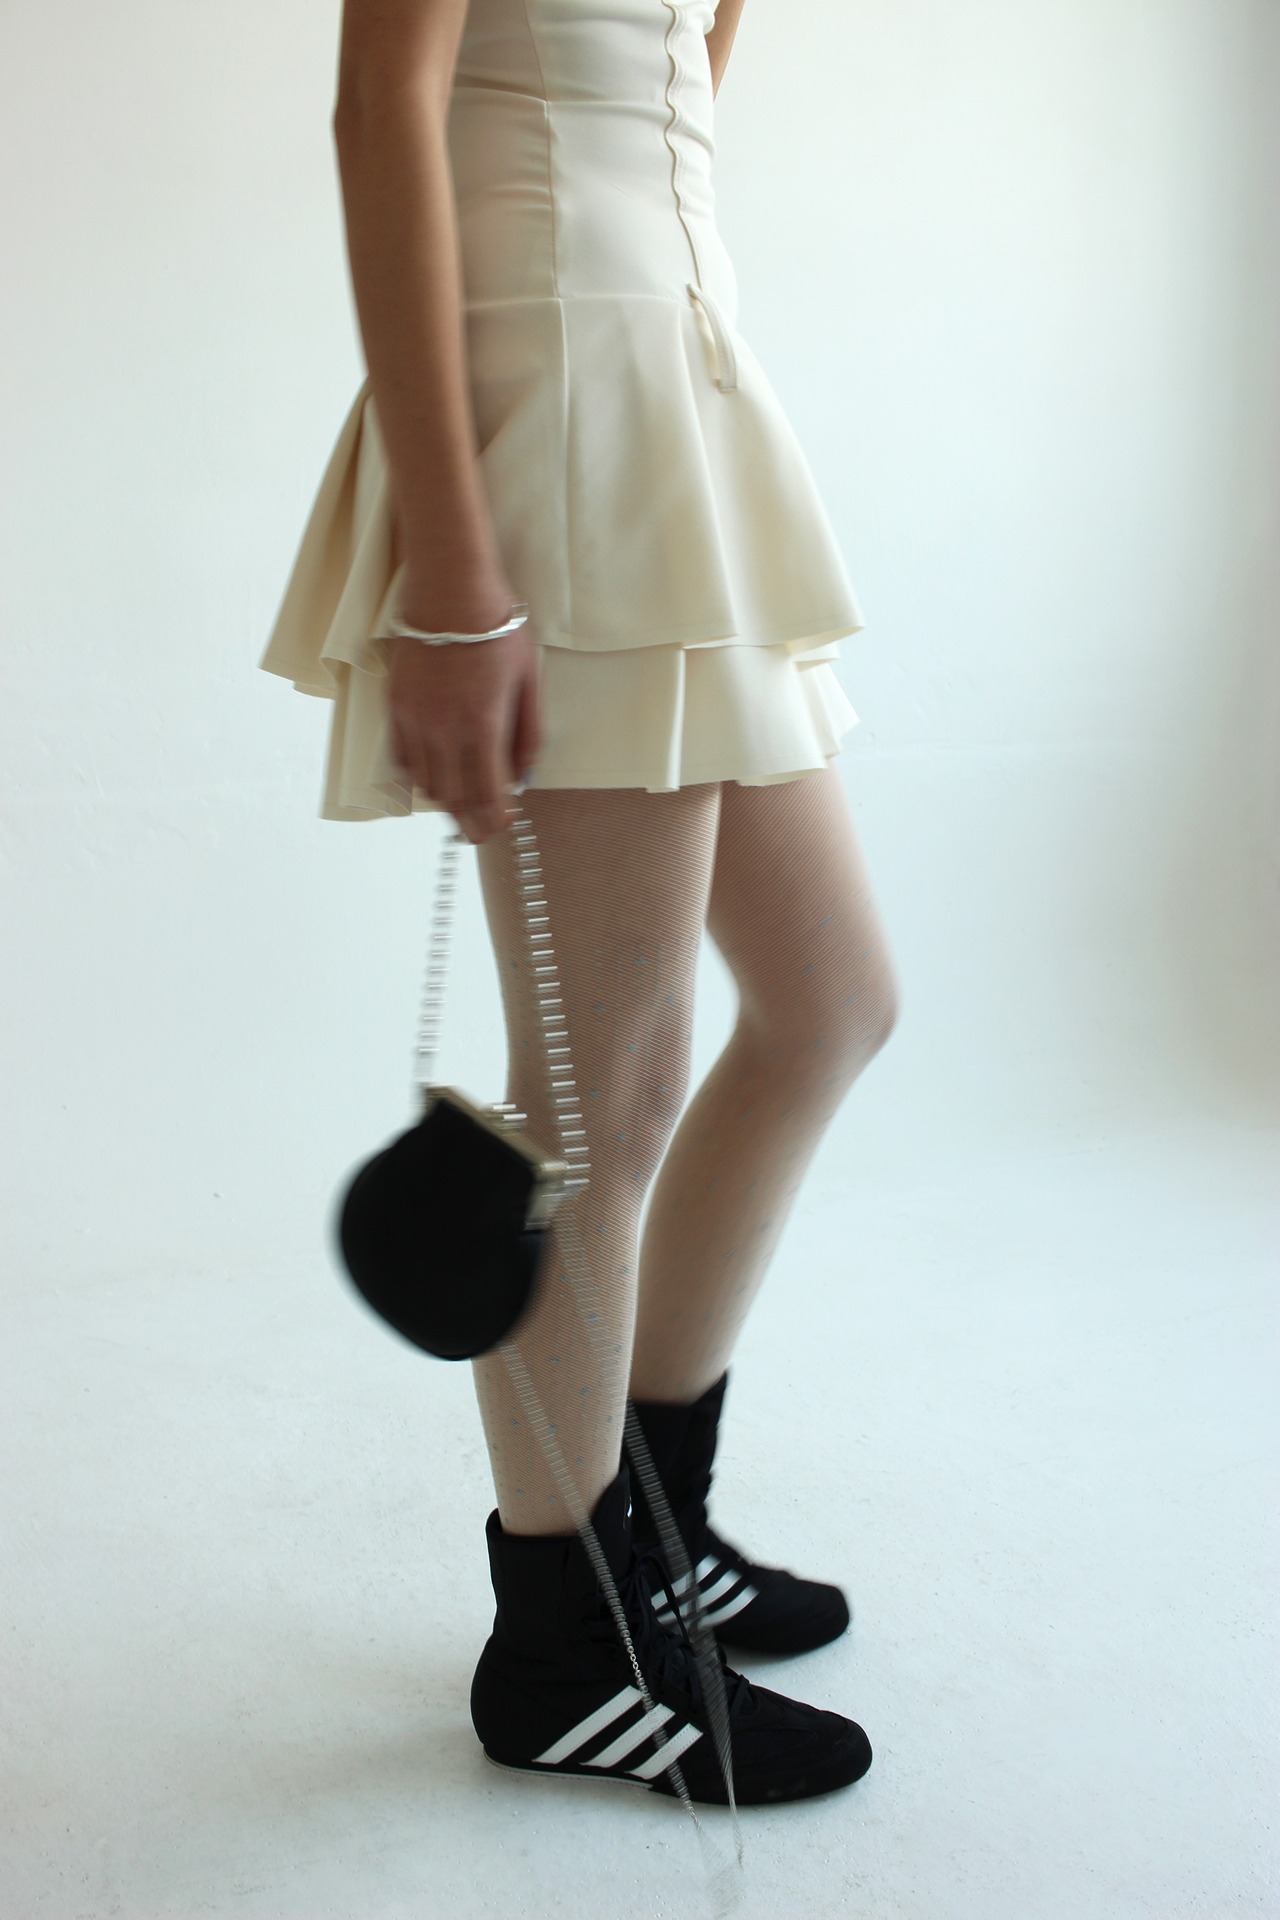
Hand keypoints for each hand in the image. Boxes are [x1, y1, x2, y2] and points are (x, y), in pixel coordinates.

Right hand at [386, 620, 541, 843]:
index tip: (503, 827)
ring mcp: (416, 719)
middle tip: (480, 834)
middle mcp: (445, 729)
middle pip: (454, 797)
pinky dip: (420, 776)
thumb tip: (523, 774)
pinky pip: (403, 758)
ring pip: (427, 782)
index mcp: (483, 724)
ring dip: (446, 802)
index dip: (495, 818)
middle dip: (470, 822)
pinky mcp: (397, 706)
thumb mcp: (529, 680)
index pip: (488, 792)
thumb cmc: (495, 630)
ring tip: (461, 808)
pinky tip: (434, 777)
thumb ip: (528, 733)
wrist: (450, 591)